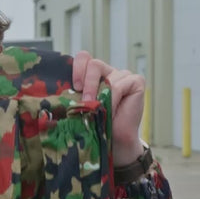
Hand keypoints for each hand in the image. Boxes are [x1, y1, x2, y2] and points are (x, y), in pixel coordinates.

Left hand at [71, 51, 145, 165]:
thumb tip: (63, 88)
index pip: (84, 58)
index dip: (77, 68)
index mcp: (94, 75)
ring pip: (107, 76)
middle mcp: (109, 72)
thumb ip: (77, 93)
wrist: (115, 140)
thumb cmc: (97, 123)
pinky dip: (113, 99)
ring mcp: (124, 76)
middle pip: (94, 64)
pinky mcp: (136, 82)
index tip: (74, 86)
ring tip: (98, 110)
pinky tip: (111, 111)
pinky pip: (120, 85)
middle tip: (85, 100)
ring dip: (100, 96)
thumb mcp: (83, 104)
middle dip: (87, 83)